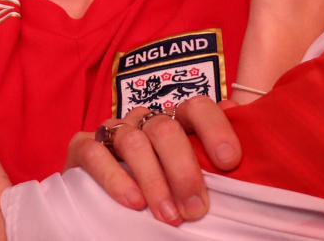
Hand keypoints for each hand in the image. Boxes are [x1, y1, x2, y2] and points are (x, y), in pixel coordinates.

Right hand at [64, 97, 240, 225]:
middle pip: (166, 129)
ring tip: (168, 216)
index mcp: (174, 120)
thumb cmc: (155, 183)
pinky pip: (96, 153)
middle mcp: (144, 119)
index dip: (215, 128)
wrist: (97, 195)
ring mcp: (113, 130)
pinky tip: (133, 202)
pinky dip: (116, 178)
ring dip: (154, 180)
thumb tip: (240, 145)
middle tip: (197, 208)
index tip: (230, 162)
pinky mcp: (82, 147)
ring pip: (135, 141)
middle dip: (184, 169)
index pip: (197, 107)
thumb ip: (210, 157)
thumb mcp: (186, 171)